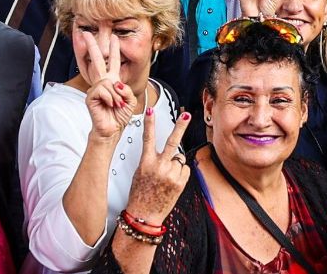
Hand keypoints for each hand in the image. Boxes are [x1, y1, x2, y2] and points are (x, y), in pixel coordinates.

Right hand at [82, 32, 138, 139]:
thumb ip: (125, 88)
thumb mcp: (129, 99)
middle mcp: (102, 82)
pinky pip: (103, 90)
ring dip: (117, 95)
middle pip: (96, 61)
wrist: (113, 128)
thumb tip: (114, 83)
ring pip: (107, 82)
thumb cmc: (120, 114)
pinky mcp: (90, 96)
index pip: (112, 62)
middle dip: (92, 46)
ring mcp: (95, 89)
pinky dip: (110, 98)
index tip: (114, 37)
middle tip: (86, 33)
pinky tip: (110, 105)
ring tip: (117, 104)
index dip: (113, 50)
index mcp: (113, 81)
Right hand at [123, 109, 191, 224]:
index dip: (150, 123)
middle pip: (172, 142)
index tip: (151, 111)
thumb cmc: (140, 194)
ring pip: (179, 159)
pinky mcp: (180, 182)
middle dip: (180, 126)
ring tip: (166, 177)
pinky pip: (184, 169)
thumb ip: (152, 160)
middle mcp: (159, 167)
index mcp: (146, 163)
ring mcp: (171, 174)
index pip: (148, 139)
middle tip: (186, 115)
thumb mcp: (141, 173)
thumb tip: (168, 153)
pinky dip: (180, 173)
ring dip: (175, 164)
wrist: (144, 215)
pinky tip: (171, 182)